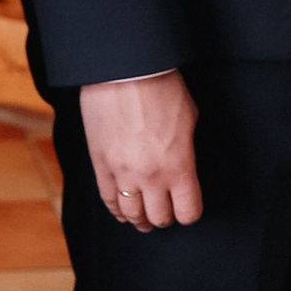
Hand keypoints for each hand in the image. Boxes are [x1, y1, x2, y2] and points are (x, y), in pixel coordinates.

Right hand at [79, 69, 202, 230]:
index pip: (187, 211)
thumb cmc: (161, 87)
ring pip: (131, 213)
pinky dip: (116, 210)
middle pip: (159, 217)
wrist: (124, 70)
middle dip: (165, 217)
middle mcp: (151, 176)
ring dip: (140, 219)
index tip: (187, 208)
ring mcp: (122, 172)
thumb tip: (182, 165)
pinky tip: (121, 212)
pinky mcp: (101, 164)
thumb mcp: (189, 120)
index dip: (189, 213)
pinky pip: (107, 199)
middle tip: (165, 213)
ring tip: (143, 220)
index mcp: (178, 166)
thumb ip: (186, 151)